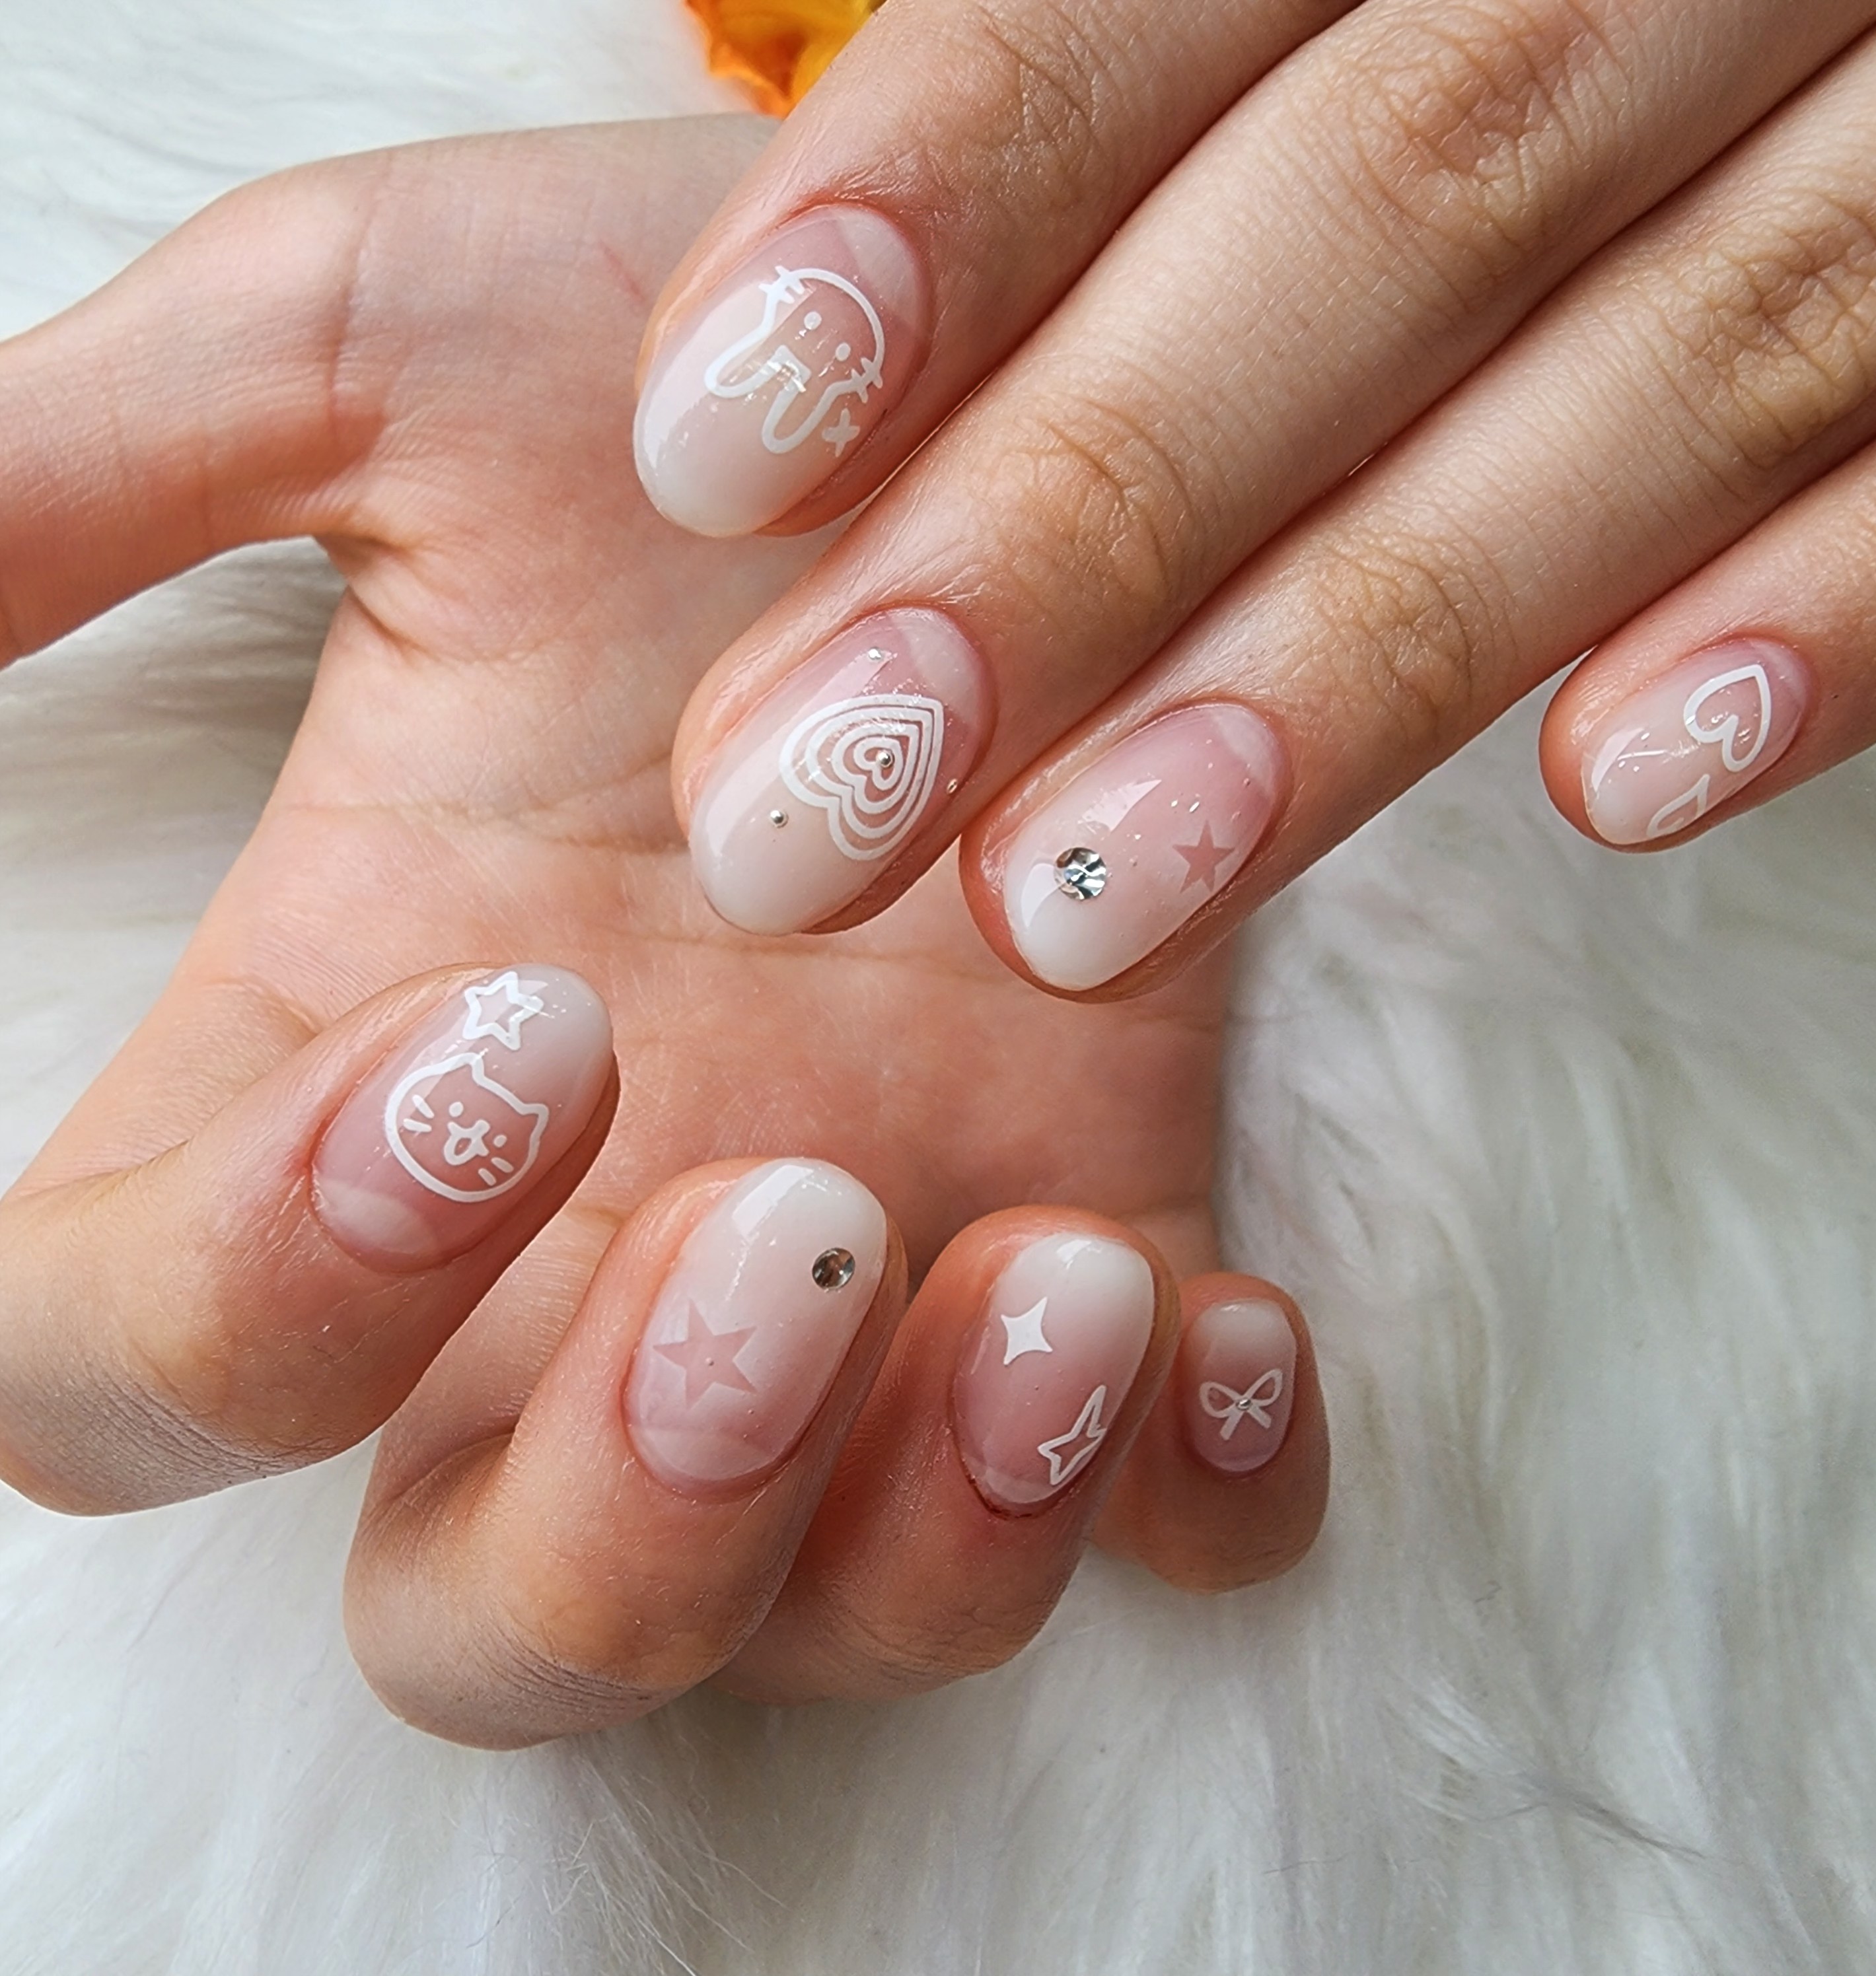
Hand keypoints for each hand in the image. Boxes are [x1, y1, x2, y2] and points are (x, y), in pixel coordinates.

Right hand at [0, 120, 1325, 1745]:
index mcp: (369, 1082)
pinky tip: (1224, 1324)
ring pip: (835, 1620)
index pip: (134, 1374)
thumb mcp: (376, 354)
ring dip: (937, 1535)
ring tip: (1072, 1286)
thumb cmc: (702, 369)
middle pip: (497, 1616)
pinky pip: (1172, 1528)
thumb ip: (89, 480)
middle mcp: (601, 1252)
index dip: (259, 1296)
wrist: (1022, 348)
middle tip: (791, 1222)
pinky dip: (1200, 1494)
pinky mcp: (1128, 1245)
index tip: (513, 1028)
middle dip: (630, 1511)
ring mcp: (888, 1284)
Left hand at [638, 0, 1875, 990]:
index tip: (711, 456)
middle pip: (1400, 191)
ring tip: (1087, 899)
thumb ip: (1133, 53)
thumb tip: (819, 274)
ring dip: (1369, 654)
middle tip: (805, 813)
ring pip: (1685, 347)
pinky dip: (1847, 615)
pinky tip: (1618, 795)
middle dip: (1086, 517)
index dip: (941, 198)